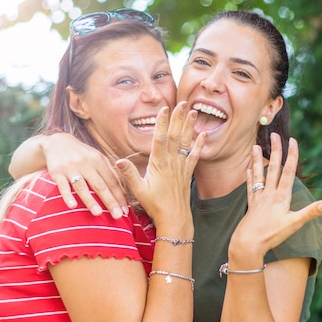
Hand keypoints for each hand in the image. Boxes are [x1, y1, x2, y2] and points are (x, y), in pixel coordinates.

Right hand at [43, 133, 126, 217]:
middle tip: (118, 216)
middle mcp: (86, 164)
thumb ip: (109, 173)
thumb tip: (123, 192)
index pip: (112, 181)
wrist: (57, 142)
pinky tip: (73, 206)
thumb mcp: (97, 158)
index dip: (119, 197)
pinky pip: (63, 186)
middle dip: (110, 202)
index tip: (125, 212)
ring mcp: (71, 168)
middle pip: (100, 185)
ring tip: (98, 213)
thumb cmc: (82, 155)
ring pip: (82, 187)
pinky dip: (68, 196)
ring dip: (90, 201)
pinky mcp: (57, 172)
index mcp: (99, 161)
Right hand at [115, 101, 205, 228]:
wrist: (174, 219)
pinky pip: (194, 156)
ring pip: (185, 143)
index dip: (162, 123)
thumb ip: (129, 174)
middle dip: (178, 118)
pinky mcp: (187, 174)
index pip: (160, 139)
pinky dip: (199, 145)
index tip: (164, 109)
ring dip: (189, 126)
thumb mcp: (138, 190)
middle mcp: (171, 163)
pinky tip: (203, 134)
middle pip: (175, 136)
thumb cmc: (155, 205)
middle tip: (183, 103)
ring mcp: (181, 167)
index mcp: (158, 165)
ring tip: (194, 111)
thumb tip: (118, 161)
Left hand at [231, 133, 321, 257]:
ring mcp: (259, 198)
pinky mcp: (252, 205)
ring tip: (255, 146)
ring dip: (258, 160)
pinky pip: (251, 187)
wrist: (248, 243)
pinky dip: (250, 176)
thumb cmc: (271, 235)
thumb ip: (310, 213)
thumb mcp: (294, 224)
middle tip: (274, 134)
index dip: (292, 155)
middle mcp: (269, 193)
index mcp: (281, 196)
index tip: (293, 140)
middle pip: (274, 168)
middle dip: (275, 150)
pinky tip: (248, 169)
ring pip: (259, 174)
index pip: (289, 171)